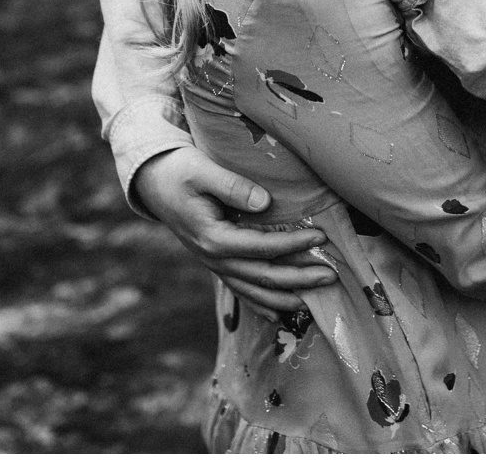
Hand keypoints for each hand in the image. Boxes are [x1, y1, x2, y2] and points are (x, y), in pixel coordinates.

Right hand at [132, 147, 335, 317]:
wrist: (154, 182)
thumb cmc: (180, 171)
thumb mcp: (202, 171)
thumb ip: (233, 186)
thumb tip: (265, 203)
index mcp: (213, 238)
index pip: (261, 247)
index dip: (292, 245)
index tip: (321, 236)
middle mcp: (213, 258)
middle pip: (263, 276)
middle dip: (299, 278)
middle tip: (331, 275)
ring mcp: (214, 264)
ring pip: (254, 289)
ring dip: (285, 296)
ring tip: (315, 298)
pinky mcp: (216, 262)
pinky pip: (241, 289)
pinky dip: (261, 304)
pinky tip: (279, 314)